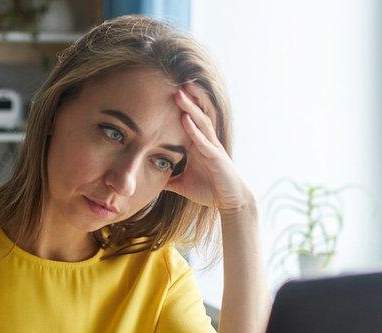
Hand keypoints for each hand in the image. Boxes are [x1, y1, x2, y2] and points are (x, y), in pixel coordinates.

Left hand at [166, 83, 254, 214]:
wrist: (230, 202)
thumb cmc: (210, 189)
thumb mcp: (182, 184)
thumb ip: (168, 179)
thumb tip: (150, 180)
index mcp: (198, 145)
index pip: (189, 120)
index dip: (181, 106)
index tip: (167, 91)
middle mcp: (206, 142)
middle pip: (196, 115)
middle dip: (187, 98)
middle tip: (176, 81)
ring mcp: (212, 148)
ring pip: (201, 123)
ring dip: (190, 108)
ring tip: (180, 93)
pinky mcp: (216, 158)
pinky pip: (204, 141)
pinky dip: (194, 130)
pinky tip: (185, 118)